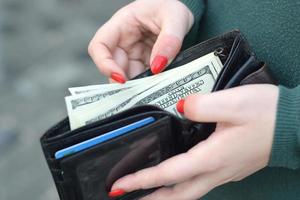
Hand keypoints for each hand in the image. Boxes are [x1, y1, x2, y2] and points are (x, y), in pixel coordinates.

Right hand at [88, 0, 193, 82]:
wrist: (182, 10)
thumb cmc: (172, 7)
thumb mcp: (175, 18)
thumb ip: (169, 41)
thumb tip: (158, 66)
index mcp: (122, 24)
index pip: (99, 46)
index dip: (104, 64)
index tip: (121, 79)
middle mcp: (123, 41)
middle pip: (112, 66)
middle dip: (125, 82)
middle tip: (142, 92)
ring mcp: (132, 53)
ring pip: (127, 76)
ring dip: (137, 86)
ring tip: (153, 90)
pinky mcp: (143, 63)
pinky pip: (141, 77)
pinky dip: (147, 85)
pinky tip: (157, 87)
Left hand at [110, 84, 278, 199]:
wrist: (296, 124)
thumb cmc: (268, 114)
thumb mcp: (232, 103)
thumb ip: (200, 106)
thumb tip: (179, 108)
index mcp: (212, 157)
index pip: (169, 174)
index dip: (142, 180)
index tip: (119, 186)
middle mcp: (217, 171)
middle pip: (178, 194)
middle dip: (151, 198)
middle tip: (127, 196)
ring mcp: (224, 172)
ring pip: (189, 191)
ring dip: (166, 194)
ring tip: (147, 192)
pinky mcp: (229, 166)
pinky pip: (200, 182)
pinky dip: (182, 184)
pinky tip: (177, 177)